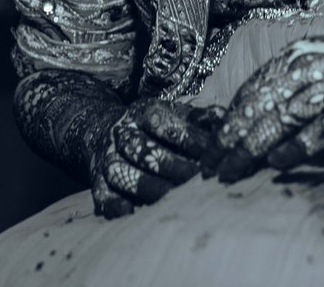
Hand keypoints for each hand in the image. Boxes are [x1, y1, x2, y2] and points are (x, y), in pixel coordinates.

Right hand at [89, 100, 223, 217]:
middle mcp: (122, 133)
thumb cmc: (157, 127)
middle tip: (197, 182)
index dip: (189, 140)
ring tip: (173, 198)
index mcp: (143, 112)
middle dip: (171, 167)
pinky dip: (114, 204)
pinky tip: (131, 212)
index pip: (163, 124)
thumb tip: (225, 120)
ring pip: (120, 172)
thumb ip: (201, 118)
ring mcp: (108, 157)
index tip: (212, 155)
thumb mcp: (177, 114)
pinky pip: (102, 194)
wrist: (109, 130)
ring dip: (146, 187)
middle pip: (142, 150)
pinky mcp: (98, 181)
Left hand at [205, 25, 323, 181]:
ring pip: (279, 120)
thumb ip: (297, 84)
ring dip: (250, 150)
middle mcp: (310, 66)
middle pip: (256, 107)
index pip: (250, 90)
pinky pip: (317, 131)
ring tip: (230, 173)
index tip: (209, 146)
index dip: (226, 120)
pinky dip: (294, 149)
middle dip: (228, 141)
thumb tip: (263, 118)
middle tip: (209, 168)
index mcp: (299, 53)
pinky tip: (276, 166)